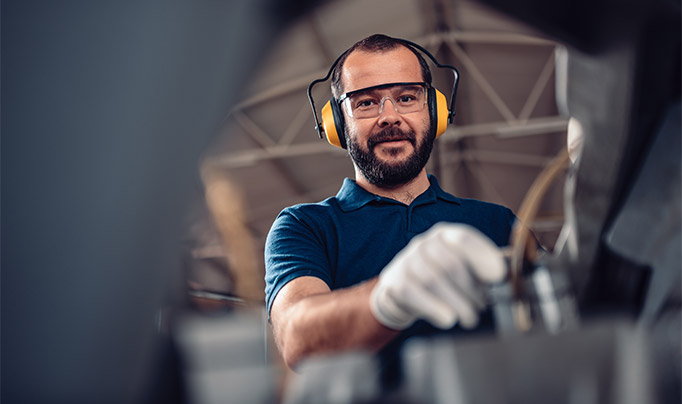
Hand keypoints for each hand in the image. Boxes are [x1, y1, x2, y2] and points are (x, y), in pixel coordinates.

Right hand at [369, 223, 506, 329]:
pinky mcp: (395, 280)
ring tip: (469, 318)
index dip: (483, 257)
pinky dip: (436, 309)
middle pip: (453, 264)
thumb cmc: (441, 280)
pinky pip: (416, 294)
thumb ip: (484, 270)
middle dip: (472, 290)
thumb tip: (510, 279)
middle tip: (482, 308)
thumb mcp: (461, 269)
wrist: (401, 292)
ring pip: (435, 281)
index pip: (464, 238)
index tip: (499, 277)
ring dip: (458, 304)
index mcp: (445, 234)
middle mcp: (424, 242)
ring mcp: (407, 260)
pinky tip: (448, 319)